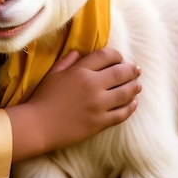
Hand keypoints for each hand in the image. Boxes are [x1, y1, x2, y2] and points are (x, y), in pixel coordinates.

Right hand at [6, 48, 140, 160]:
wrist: (39, 125)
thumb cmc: (43, 97)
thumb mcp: (53, 74)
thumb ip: (67, 61)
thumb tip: (79, 52)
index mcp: (80, 71)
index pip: (106, 56)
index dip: (116, 55)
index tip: (120, 58)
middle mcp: (93, 85)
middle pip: (120, 73)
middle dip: (131, 70)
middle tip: (137, 70)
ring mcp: (98, 105)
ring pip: (125, 93)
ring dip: (134, 87)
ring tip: (138, 85)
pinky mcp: (100, 122)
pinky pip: (121, 114)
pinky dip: (130, 108)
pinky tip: (133, 104)